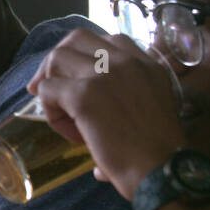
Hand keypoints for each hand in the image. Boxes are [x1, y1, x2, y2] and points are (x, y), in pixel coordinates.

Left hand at [27, 30, 184, 199]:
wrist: (162, 170)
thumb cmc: (161, 152)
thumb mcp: (155, 108)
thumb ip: (130, 98)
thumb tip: (98, 122)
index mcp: (146, 63)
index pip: (107, 40)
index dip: (84, 57)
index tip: (77, 78)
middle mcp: (126, 60)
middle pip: (76, 39)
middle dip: (57, 61)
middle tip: (48, 87)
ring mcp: (103, 74)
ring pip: (57, 58)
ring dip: (51, 84)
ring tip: (62, 115)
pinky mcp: (84, 95)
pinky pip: (48, 90)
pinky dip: (49, 110)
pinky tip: (67, 130)